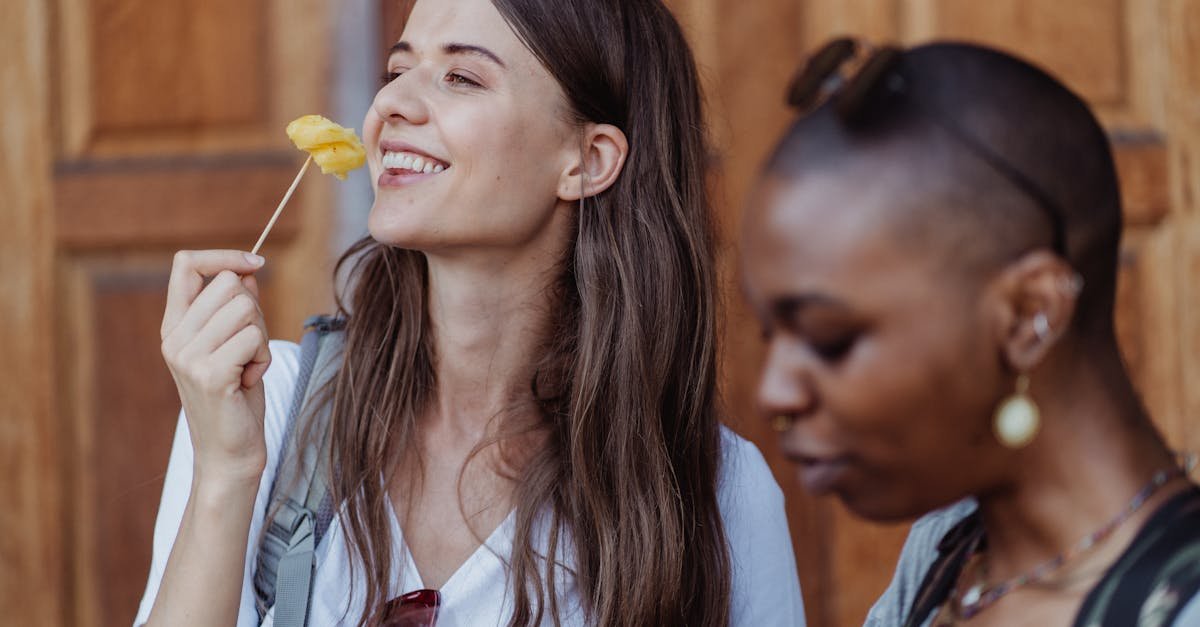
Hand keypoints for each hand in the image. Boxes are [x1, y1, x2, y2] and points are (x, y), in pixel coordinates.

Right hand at [160, 250, 271, 484]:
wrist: (230, 452)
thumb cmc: (237, 397)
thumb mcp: (235, 344)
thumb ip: (236, 308)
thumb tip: (246, 271)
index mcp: (175, 326)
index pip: (186, 264)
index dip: (224, 256)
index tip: (256, 263)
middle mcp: (174, 338)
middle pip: (229, 284)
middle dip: (255, 311)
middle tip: (249, 348)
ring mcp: (188, 356)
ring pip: (246, 308)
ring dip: (262, 337)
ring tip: (247, 367)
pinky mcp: (209, 374)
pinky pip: (254, 338)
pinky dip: (263, 358)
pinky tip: (248, 381)